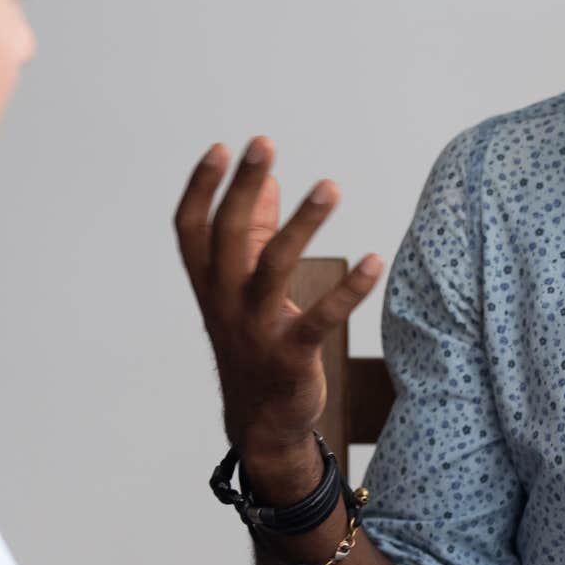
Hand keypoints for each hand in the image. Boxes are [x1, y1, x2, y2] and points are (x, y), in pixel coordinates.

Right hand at [174, 137, 384, 484]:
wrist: (260, 421)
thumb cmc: (253, 341)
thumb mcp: (244, 288)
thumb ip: (257, 234)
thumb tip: (270, 182)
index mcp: (208, 283)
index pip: (191, 228)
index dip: (201, 188)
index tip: (223, 148)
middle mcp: (224, 302)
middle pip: (228, 236)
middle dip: (244, 187)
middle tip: (263, 144)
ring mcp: (256, 329)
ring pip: (274, 267)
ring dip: (303, 224)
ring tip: (330, 186)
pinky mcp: (291, 354)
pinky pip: (322, 317)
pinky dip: (350, 289)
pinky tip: (373, 261)